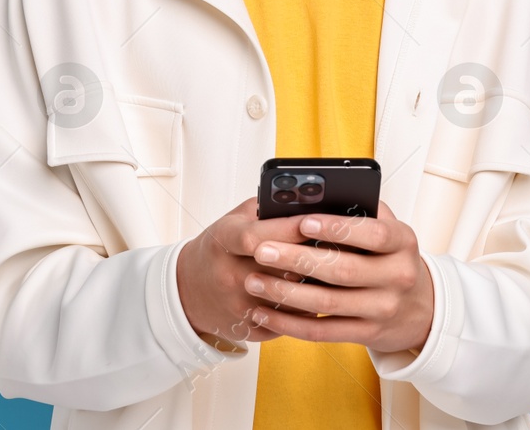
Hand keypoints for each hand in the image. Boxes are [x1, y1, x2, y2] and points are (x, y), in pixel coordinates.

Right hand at [176, 197, 324, 346]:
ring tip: (335, 274)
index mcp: (224, 242)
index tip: (320, 222)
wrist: (189, 289)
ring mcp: (238, 306)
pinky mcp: (248, 328)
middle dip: (312, 259)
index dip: (292, 230)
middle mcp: (229, 275)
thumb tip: (306, 200)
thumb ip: (266, 208)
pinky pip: (288, 322)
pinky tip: (318, 297)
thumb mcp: (234, 220)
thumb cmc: (220, 248)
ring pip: (290, 300)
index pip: (259, 236)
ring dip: (316, 288)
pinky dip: (306, 310)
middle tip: (340, 249)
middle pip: (280, 270)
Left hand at [239, 200, 434, 353]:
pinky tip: (264, 312)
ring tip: (254, 280)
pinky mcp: (367, 334)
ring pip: (327, 302)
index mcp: (403, 241)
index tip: (302, 221)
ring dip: (285, 293)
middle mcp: (398, 276)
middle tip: (262, 251)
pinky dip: (289, 323)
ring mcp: (383, 309)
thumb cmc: (390, 257)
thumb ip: (359, 211)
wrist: (419, 308)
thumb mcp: (388, 229)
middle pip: (342, 270)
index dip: (338, 228)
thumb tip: (313, 197)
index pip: (373, 233)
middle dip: (296, 259)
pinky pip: (322, 331)